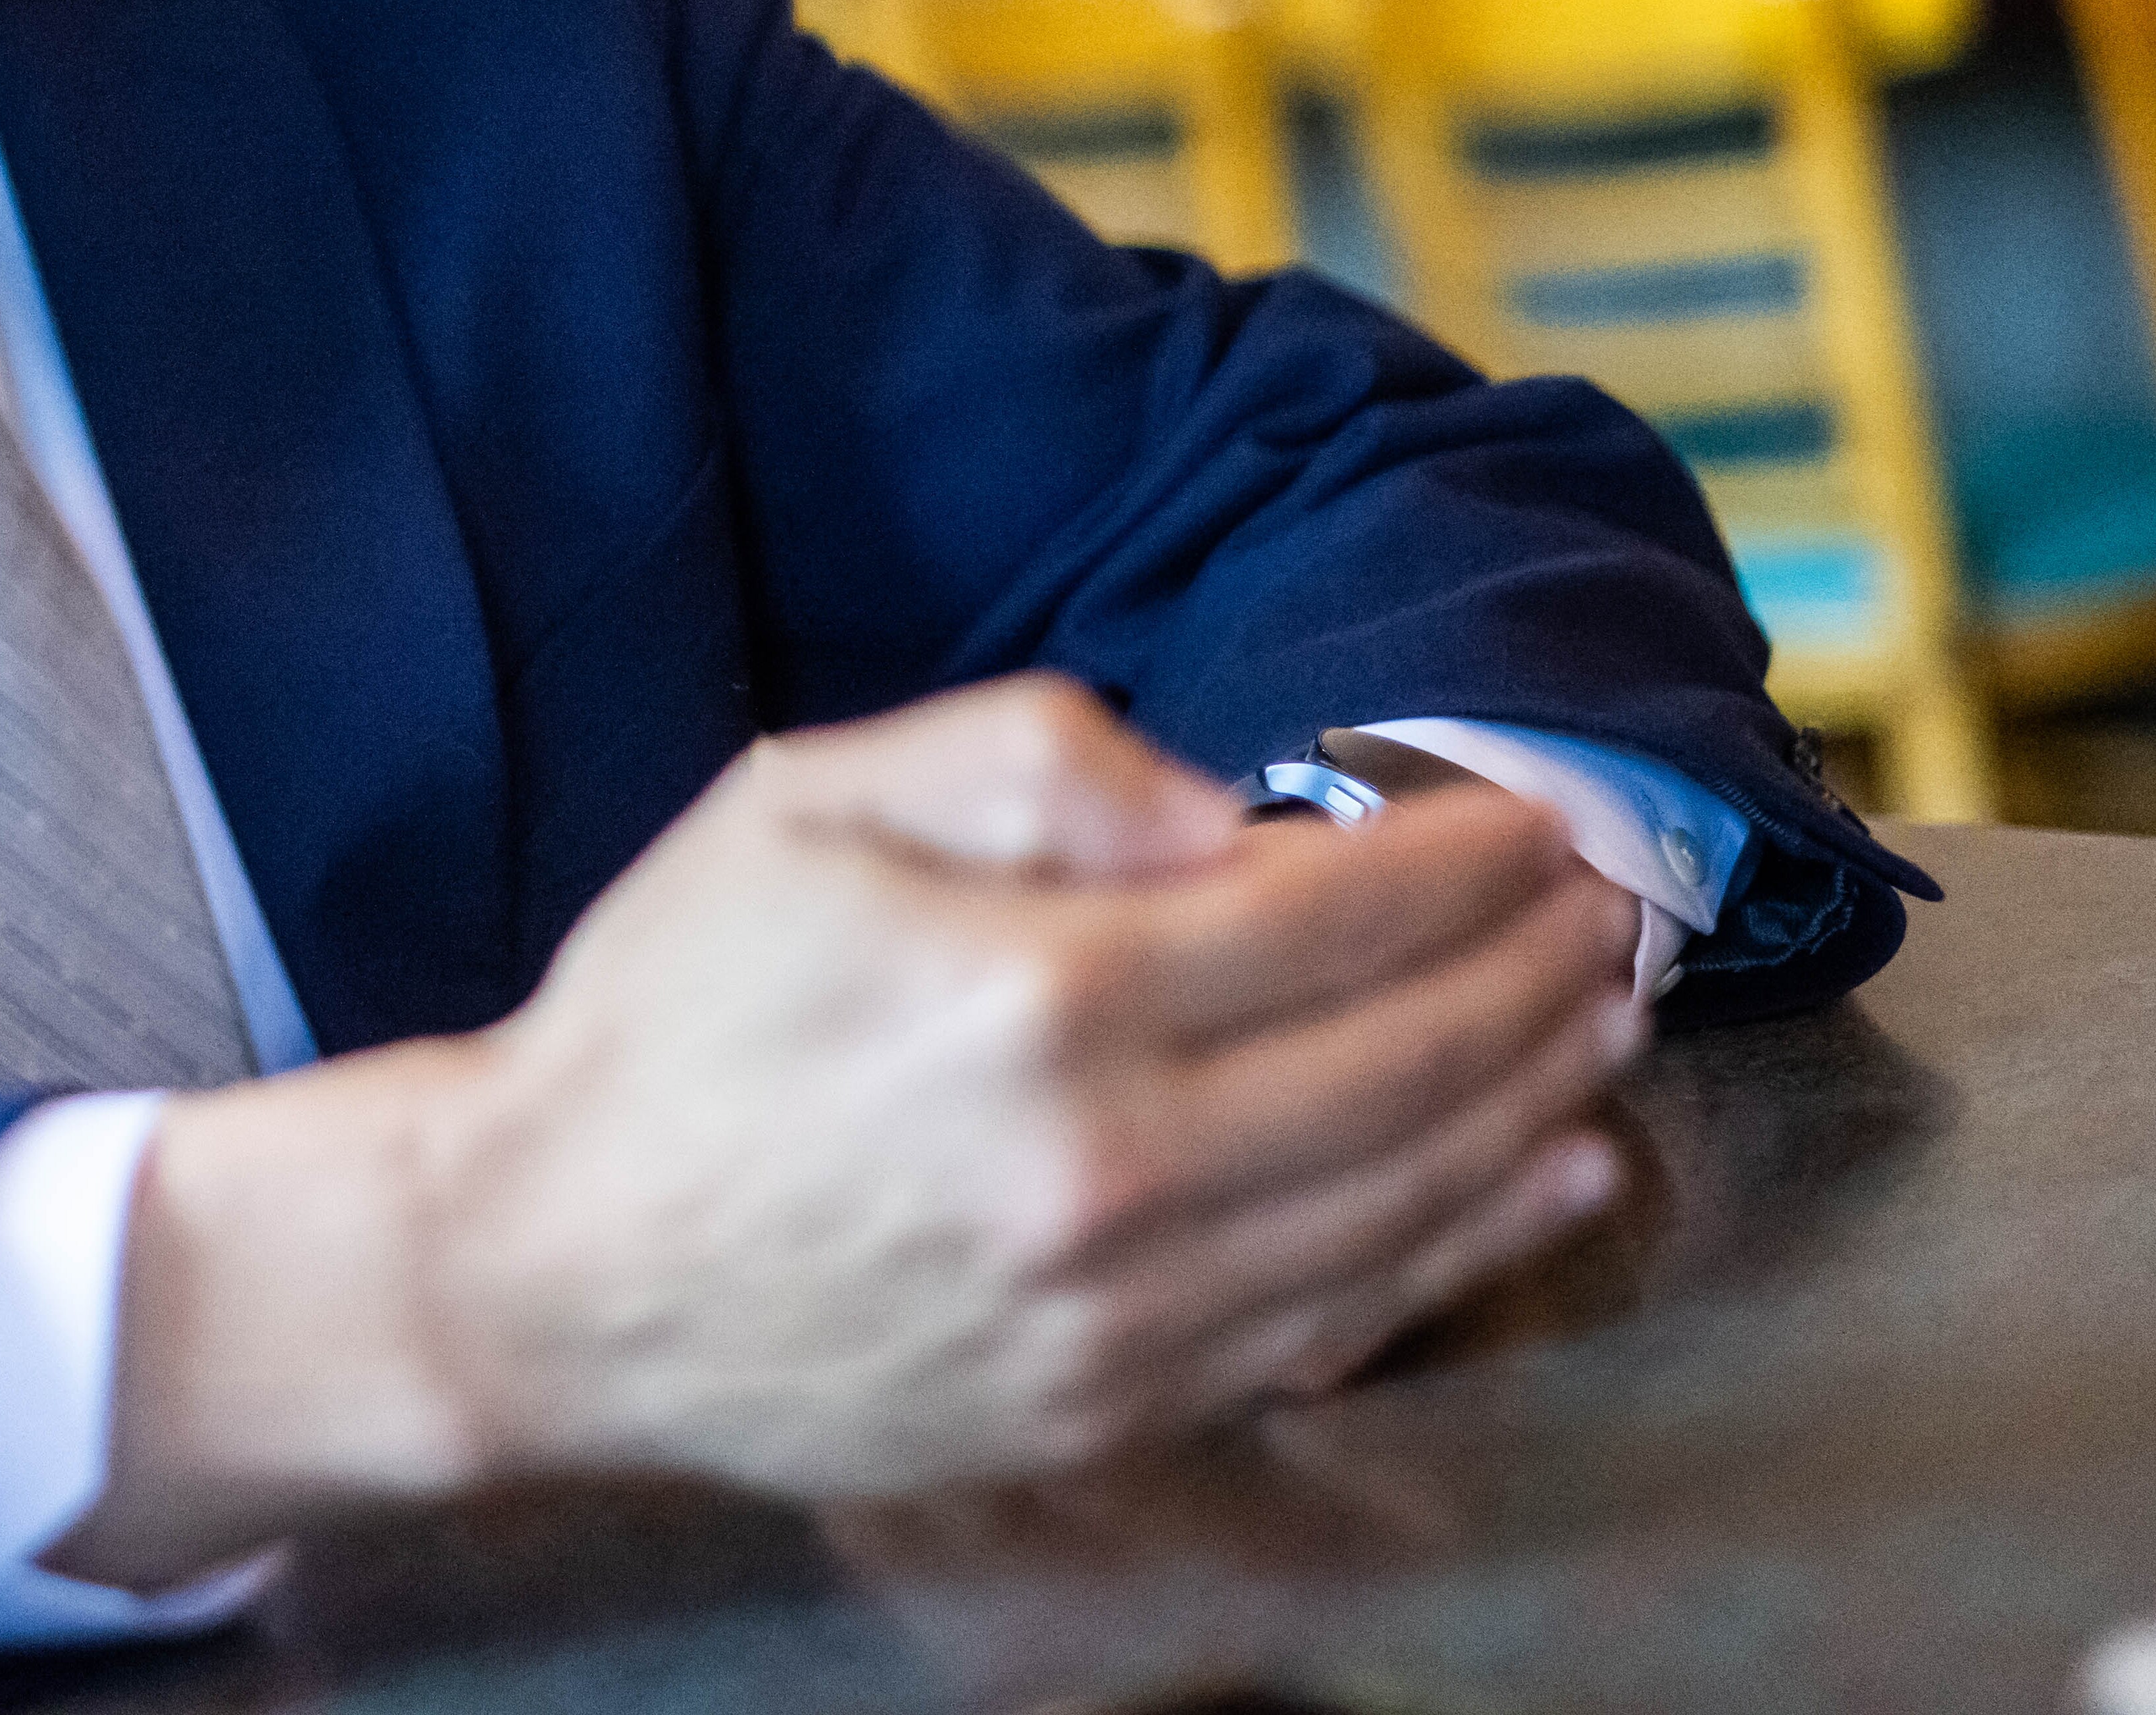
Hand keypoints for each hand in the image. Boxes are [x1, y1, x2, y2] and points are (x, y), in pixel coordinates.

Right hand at [54, 678, 1641, 1583]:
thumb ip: (1021, 762)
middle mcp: (1107, 1171)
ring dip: (1536, 1096)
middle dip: (1538, 971)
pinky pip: (1342, 1322)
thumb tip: (1226, 809)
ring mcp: (1121, 1315)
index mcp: (1035, 997)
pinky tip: (1546, 1177)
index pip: (1336, 916)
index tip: (1541, 817)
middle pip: (1406, 1060)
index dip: (1465, 860)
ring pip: (1405, 1197)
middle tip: (1616, 905)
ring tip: (1606, 1016)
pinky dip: (1469, 1246)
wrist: (555, 1262)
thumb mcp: (801, 803)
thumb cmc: (671, 1009)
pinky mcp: (1113, 1409)